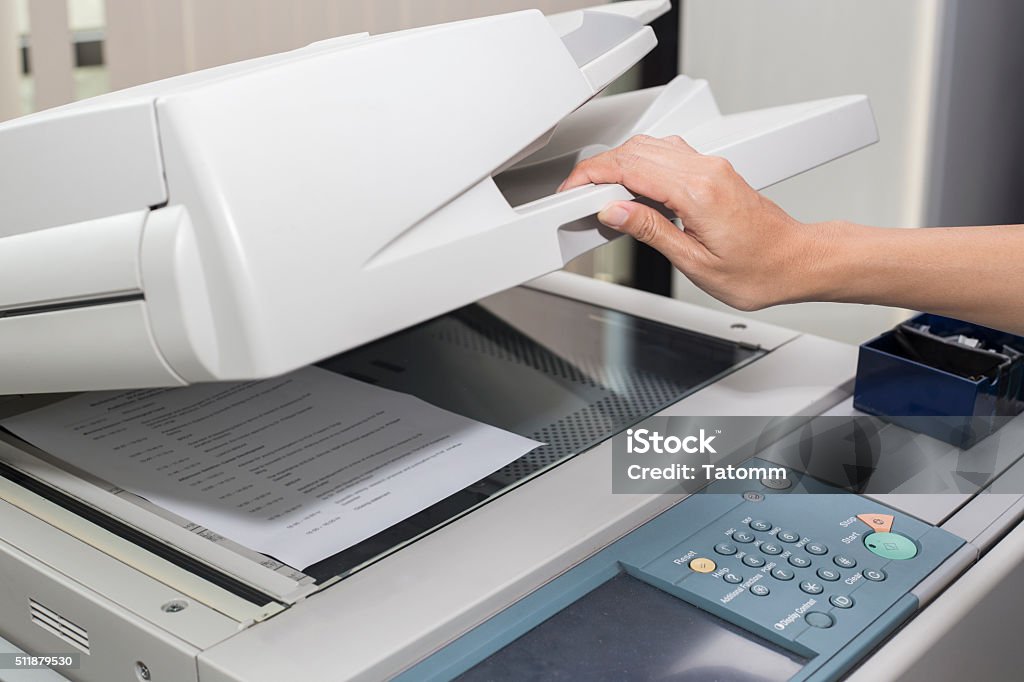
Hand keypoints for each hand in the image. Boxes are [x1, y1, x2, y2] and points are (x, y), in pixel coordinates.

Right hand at [559, 135, 832, 310]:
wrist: (796, 261)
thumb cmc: (758, 270)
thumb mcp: (695, 262)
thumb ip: (650, 230)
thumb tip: (614, 211)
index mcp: (698, 192)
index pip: (629, 169)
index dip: (592, 176)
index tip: (571, 190)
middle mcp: (705, 171)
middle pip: (636, 151)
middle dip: (598, 168)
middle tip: (577, 194)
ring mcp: (711, 166)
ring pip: (650, 146)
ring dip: (619, 163)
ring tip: (600, 193)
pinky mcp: (714, 170)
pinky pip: (668, 153)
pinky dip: (641, 164)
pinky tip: (632, 187)